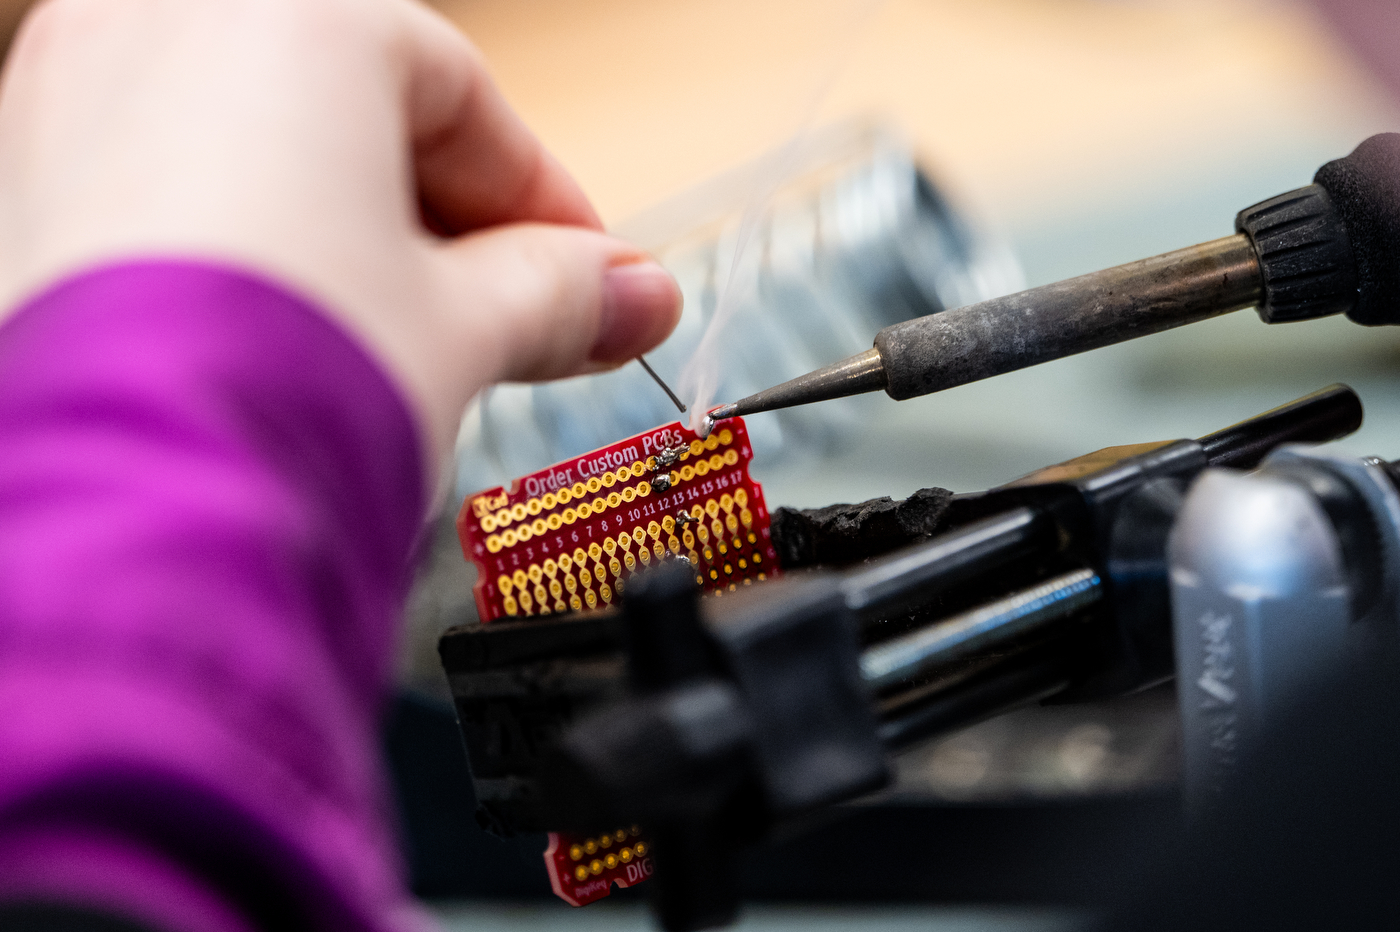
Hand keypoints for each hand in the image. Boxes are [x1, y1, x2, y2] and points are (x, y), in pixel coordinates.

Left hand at [0, 0, 681, 472]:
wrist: (128, 518)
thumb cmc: (277, 391)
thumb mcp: (460, 330)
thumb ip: (558, 293)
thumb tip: (634, 297)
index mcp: (291, 14)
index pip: (463, 92)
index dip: (542, 196)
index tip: (586, 273)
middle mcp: (162, 23)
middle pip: (358, 109)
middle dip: (449, 225)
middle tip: (511, 318)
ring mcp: (73, 98)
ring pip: (261, 144)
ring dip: (351, 235)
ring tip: (402, 344)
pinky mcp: (26, 187)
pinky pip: (177, 186)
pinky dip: (253, 245)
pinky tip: (294, 338)